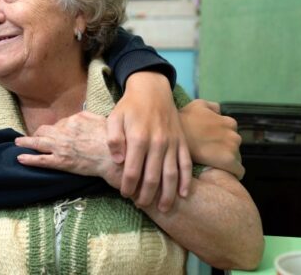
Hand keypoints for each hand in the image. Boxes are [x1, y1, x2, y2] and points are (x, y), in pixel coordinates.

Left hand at [15, 111, 122, 188]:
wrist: (114, 158)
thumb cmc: (111, 140)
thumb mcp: (100, 120)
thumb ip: (87, 116)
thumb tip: (79, 116)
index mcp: (74, 120)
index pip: (59, 123)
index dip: (56, 129)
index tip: (55, 133)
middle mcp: (64, 132)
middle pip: (45, 130)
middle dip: (39, 133)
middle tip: (34, 137)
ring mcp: (60, 147)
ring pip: (37, 142)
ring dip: (26, 142)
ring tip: (18, 143)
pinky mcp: (60, 162)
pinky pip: (40, 159)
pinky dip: (28, 158)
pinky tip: (20, 157)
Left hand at [107, 72, 191, 211]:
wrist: (152, 90)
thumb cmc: (130, 106)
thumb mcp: (114, 118)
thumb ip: (113, 139)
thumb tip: (118, 161)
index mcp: (139, 138)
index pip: (133, 171)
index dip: (128, 186)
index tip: (125, 194)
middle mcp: (157, 143)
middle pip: (152, 177)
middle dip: (146, 195)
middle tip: (141, 205)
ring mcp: (172, 143)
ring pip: (172, 175)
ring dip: (168, 194)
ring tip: (164, 209)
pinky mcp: (182, 142)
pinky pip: (186, 164)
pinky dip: (186, 181)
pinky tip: (184, 194)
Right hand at [179, 99, 244, 178]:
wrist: (173, 138)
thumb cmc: (184, 121)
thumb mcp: (197, 105)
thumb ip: (212, 107)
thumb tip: (218, 112)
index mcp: (229, 122)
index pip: (231, 135)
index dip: (221, 140)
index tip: (210, 145)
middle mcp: (234, 135)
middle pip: (234, 147)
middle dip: (224, 151)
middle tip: (209, 155)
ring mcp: (232, 148)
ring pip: (236, 159)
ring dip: (226, 162)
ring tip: (212, 164)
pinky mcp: (229, 162)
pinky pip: (238, 171)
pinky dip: (233, 173)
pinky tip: (223, 173)